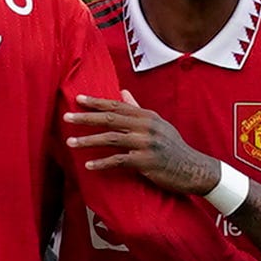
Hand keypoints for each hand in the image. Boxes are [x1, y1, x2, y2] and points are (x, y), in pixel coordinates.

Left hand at [67, 91, 220, 192]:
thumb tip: (122, 92)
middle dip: (86, 118)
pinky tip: (88, 165)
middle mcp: (146, 126)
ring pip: (111, 138)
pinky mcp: (146, 162)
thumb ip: (137, 109)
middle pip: (110, 118)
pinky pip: (119, 161)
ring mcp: (146, 143)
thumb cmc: (173, 147)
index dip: (96, 102)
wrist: (193, 169)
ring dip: (88, 140)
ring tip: (71, 142)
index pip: (116, 105)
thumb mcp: (158, 124)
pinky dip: (102, 163)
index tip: (77, 99)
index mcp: (146, 115)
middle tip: (66, 117)